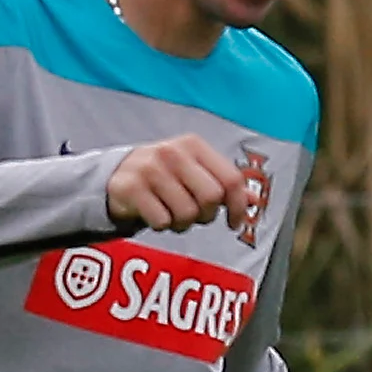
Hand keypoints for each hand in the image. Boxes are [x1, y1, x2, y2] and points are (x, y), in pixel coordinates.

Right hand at [104, 134, 256, 233]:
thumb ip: (223, 184)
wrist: (117, 175)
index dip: (238, 206)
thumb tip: (254, 200)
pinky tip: (155, 214)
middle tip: (196, 215)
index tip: (234, 223)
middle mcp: (172, 152)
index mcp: (194, 146)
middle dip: (207, 215)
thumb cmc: (165, 177)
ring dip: (183, 223)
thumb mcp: (195, 172)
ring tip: (173, 214)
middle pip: (211, 198)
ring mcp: (149, 168)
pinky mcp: (130, 187)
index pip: (231, 179)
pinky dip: (162, 226)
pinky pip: (162, 221)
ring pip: (186, 213)